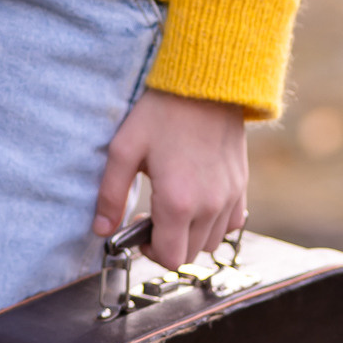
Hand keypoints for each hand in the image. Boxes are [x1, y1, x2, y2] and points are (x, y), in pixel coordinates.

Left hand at [93, 88, 247, 271]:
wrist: (205, 84)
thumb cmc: (162, 113)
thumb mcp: (124, 149)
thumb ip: (110, 195)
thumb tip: (101, 230)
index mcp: (178, 202)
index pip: (170, 258)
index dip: (150, 251)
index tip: (139, 227)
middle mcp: (209, 206)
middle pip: (189, 255)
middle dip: (167, 243)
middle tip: (153, 215)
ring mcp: (230, 197)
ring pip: (211, 242)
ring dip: (191, 234)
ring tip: (175, 206)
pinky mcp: (242, 185)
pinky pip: (232, 223)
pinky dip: (214, 222)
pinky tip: (198, 200)